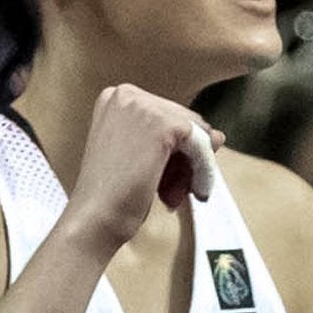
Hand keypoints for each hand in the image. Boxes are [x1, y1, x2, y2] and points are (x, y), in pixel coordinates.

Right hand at [62, 85, 218, 259]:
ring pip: (197, 134)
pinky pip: (203, 144)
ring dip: (190, 168)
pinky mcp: (163, 124)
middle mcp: (127, 93)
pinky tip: (177, 193)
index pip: (171, 117)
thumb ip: (178, 140)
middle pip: (186, 123)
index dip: (174, 151)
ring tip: (169, 194)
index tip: (159, 178)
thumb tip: (219, 134)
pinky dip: (200, 170)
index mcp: (117, 97)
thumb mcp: (145, 156)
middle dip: (183, 160)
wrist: (94, 218)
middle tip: (166, 191)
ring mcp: (144, 105)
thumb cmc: (114, 194)